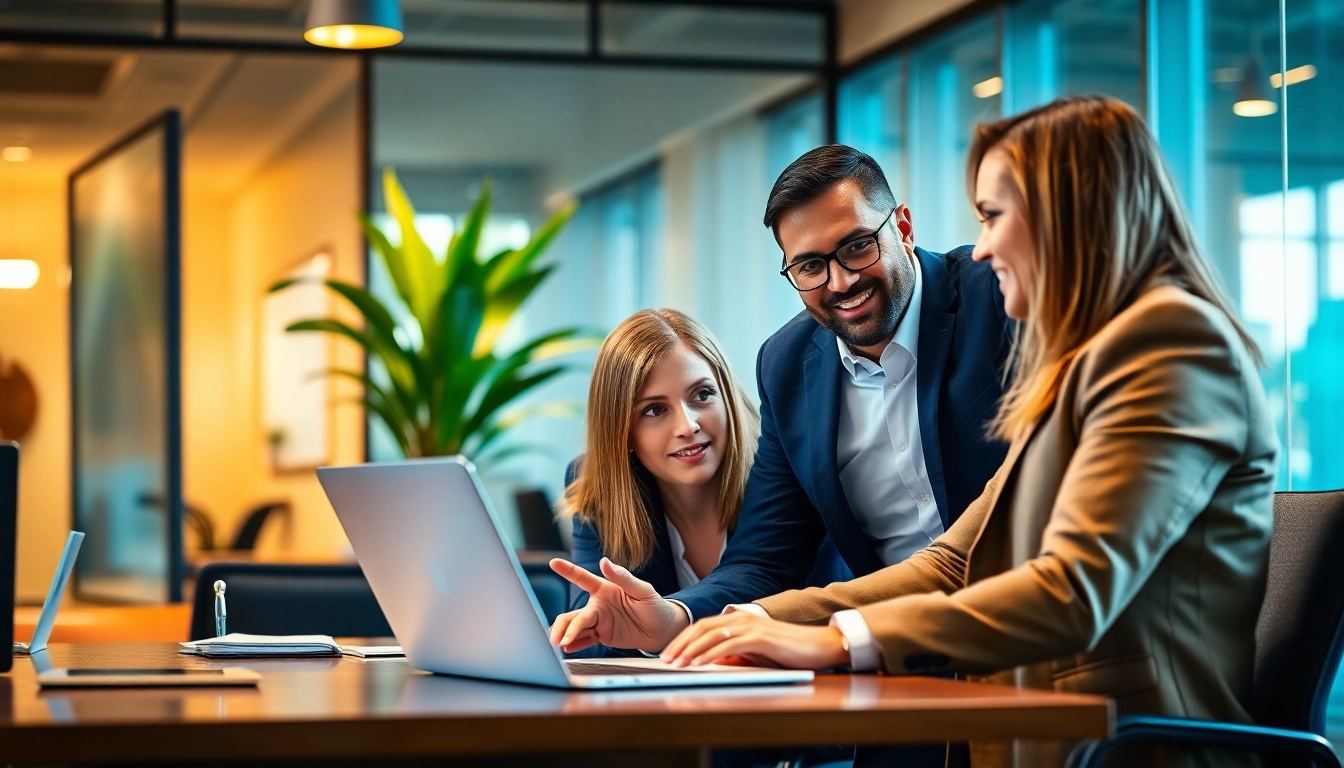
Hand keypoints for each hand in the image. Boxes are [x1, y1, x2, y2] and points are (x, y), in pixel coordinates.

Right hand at [548, 557, 689, 654]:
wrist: (663, 631)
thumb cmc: (655, 606)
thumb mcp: (643, 590)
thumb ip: (623, 578)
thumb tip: (605, 562)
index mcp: (605, 589)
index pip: (583, 578)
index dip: (568, 570)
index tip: (553, 562)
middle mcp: (598, 606)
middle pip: (573, 615)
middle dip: (563, 627)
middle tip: (558, 640)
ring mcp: (598, 622)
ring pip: (574, 628)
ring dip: (565, 636)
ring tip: (561, 646)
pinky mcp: (602, 636)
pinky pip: (584, 641)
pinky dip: (575, 645)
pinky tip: (568, 650)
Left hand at [660, 611, 849, 669]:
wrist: (819, 645)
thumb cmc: (788, 651)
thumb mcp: (755, 654)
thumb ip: (734, 655)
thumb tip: (711, 663)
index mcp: (737, 619)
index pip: (702, 627)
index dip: (682, 640)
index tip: (668, 654)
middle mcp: (740, 617)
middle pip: (701, 628)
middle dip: (680, 644)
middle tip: (664, 659)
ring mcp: (750, 625)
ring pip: (711, 635)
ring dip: (691, 650)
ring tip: (676, 664)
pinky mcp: (759, 637)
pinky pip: (728, 645)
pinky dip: (711, 654)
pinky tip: (699, 664)